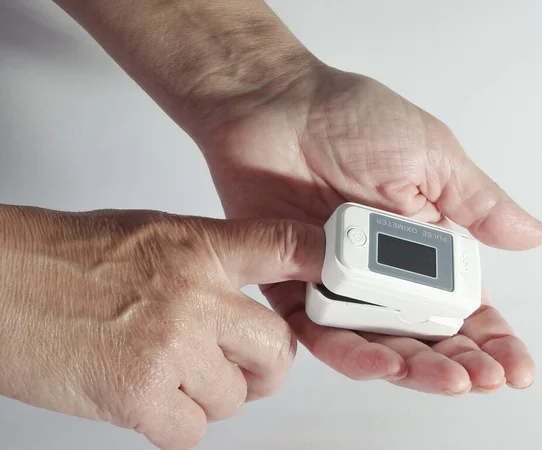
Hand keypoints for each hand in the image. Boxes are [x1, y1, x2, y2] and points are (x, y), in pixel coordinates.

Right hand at [0, 206, 322, 448]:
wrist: (4, 284)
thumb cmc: (68, 256)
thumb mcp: (154, 237)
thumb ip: (208, 264)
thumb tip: (244, 298)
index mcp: (199, 249)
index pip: (284, 246)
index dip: (325, 260)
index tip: (345, 273)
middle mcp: (195, 297)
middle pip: (278, 350)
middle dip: (264, 367)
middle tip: (240, 365)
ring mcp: (171, 348)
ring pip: (236, 397)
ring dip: (212, 395)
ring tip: (171, 374)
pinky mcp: (140, 398)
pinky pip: (194, 429)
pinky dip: (178, 422)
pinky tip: (150, 396)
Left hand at [199, 67, 541, 394]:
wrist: (276, 104)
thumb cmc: (351, 118)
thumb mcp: (430, 157)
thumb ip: (477, 204)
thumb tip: (534, 235)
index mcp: (419, 243)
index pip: (460, 304)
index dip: (490, 339)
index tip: (514, 367)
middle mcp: (379, 270)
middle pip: (422, 335)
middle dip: (457, 362)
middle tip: (482, 378)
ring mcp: (337, 281)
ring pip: (376, 341)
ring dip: (413, 366)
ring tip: (446, 377)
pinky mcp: (291, 284)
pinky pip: (319, 330)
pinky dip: (347, 349)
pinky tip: (381, 359)